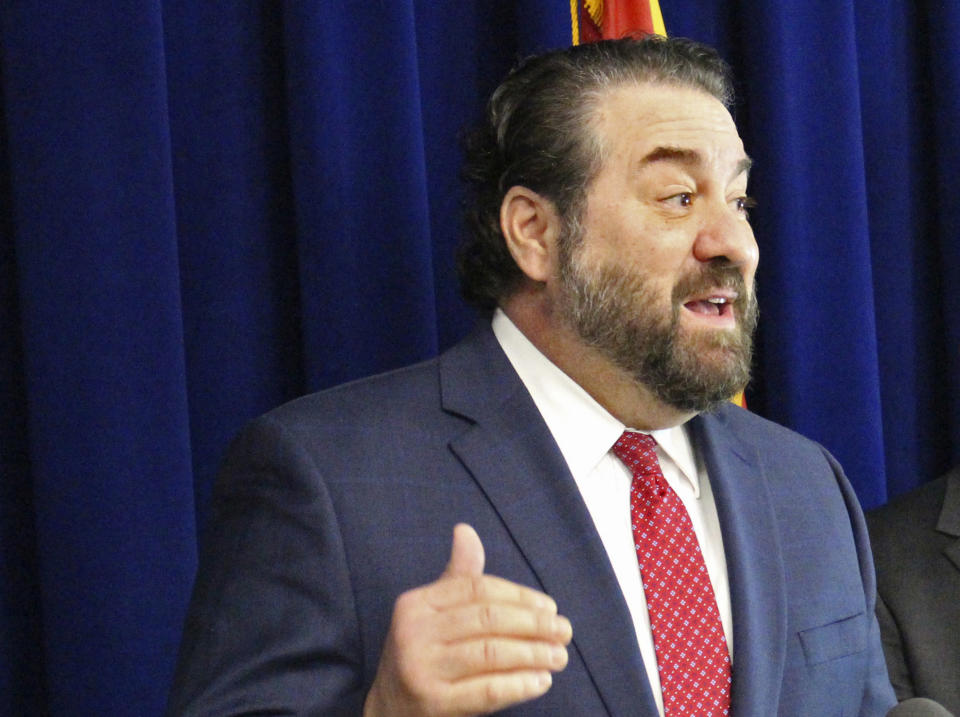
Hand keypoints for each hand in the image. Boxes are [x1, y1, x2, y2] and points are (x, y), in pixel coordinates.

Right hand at [363, 524, 572, 716]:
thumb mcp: (432, 614)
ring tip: (559, 656)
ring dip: (534, 653)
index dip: (519, 596)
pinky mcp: (433, 704)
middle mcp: (413, 633)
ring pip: (491, 653)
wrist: (388, 710)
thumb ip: (456, 577)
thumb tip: (466, 530)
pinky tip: (542, 681)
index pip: (478, 589)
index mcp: (416, 604)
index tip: (550, 607)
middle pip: (488, 619)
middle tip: (564, 631)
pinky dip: (520, 685)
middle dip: (534, 624)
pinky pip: (487, 691)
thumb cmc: (422, 654)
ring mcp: (421, 670)